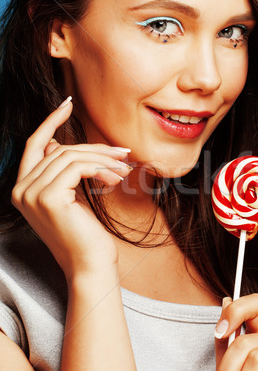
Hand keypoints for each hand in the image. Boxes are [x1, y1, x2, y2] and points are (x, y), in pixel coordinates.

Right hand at [11, 98, 132, 278]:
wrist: (91, 265)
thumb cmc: (85, 234)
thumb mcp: (70, 198)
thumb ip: (60, 173)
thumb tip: (56, 145)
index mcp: (23, 189)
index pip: (34, 145)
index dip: (50, 122)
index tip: (68, 104)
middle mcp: (21, 190)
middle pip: (59, 150)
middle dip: (95, 149)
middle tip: (123, 154)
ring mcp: (31, 194)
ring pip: (71, 156)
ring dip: (103, 159)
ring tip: (124, 170)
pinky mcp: (49, 198)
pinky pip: (78, 167)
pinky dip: (101, 168)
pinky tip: (115, 179)